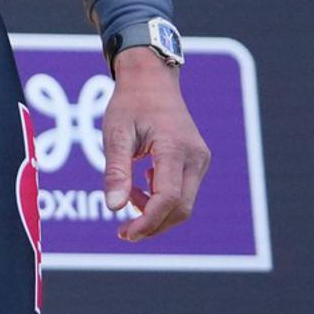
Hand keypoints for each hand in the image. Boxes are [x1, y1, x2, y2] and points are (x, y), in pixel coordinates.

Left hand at [100, 48, 209, 240]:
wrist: (151, 80)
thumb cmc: (130, 103)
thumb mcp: (115, 132)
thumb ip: (115, 169)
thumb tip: (112, 208)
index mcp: (176, 149)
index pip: (169, 198)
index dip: (148, 221)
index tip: (125, 233)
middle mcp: (196, 158)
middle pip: (181, 208)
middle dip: (153, 224)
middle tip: (123, 231)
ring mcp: (201, 160)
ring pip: (185, 203)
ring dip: (156, 212)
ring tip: (127, 196)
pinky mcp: (198, 162)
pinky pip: (184, 192)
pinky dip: (162, 199)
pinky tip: (139, 186)